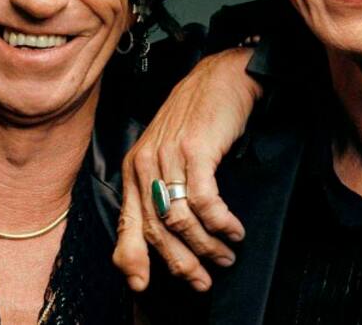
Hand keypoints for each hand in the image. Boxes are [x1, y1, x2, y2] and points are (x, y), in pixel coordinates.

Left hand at [113, 47, 259, 291]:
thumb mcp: (169, 152)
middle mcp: (145, 163)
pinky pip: (204, 199)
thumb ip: (160, 189)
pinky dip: (220, 221)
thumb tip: (166, 233)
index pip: (128, 223)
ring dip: (206, 245)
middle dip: (181, 262)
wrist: (221, 76)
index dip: (132, 259)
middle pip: (157, 229)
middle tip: (203, 280)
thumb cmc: (198, 116)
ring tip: (226, 256)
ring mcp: (168, 155)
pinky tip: (233, 229)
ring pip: (180, 218)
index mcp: (134, 168)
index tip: (142, 286)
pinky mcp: (195, 149)